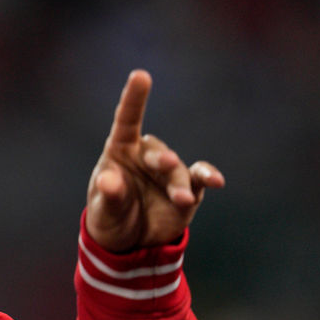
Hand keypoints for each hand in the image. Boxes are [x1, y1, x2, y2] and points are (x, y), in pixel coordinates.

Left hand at [85, 70, 224, 252]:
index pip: (127, 120)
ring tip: (180, 199)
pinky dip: (208, 177)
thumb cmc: (110, 217)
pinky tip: (216, 181)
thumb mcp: (103, 210)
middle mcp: (146, 156)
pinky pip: (200, 178)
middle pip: (156, 150)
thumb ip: (108, 195)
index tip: (141, 75)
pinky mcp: (188, 189)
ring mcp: (169, 172)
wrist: (131, 243)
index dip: (134, 98)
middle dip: (161, 158)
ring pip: (178, 170)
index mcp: (120, 152)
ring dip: (180, 183)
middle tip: (165, 163)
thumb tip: (109, 180)